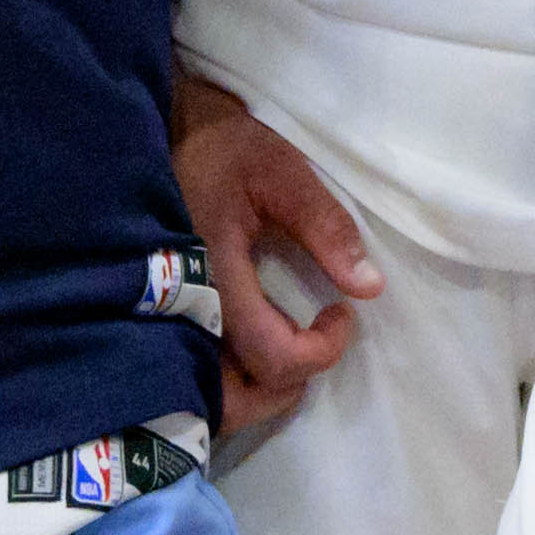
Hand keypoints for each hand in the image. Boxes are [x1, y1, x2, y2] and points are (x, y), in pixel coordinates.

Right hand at [173, 73, 376, 440]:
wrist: (171, 136)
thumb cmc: (229, 153)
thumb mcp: (284, 174)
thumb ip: (326, 227)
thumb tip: (369, 287)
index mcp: (214, 275)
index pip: (271, 354)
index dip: (320, 350)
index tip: (342, 313)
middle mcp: (185, 310)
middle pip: (233, 398)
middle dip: (287, 386)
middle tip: (316, 344)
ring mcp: (169, 320)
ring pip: (210, 398)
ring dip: (259, 392)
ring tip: (292, 351)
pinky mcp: (166, 317)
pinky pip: (196, 377)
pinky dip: (232, 381)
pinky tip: (258, 350)